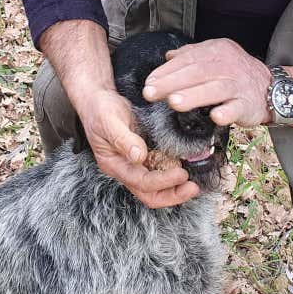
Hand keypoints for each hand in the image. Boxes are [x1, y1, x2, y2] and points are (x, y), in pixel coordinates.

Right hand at [77, 89, 200, 208]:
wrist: (98, 98)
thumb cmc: (100, 109)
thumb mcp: (109, 120)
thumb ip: (123, 139)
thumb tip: (139, 156)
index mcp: (114, 165)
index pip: (140, 182)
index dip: (162, 181)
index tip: (181, 173)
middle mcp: (125, 169)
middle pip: (149, 194)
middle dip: (172, 195)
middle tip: (193, 188)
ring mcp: (135, 164)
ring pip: (156, 187)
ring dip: (175, 188)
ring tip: (194, 183)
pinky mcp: (144, 156)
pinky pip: (160, 171)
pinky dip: (174, 174)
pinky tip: (188, 167)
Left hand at [142, 38, 271, 126]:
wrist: (271, 87)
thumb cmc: (236, 74)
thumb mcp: (216, 57)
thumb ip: (191, 55)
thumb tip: (167, 57)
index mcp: (217, 51)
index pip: (188, 58)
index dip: (167, 70)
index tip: (149, 82)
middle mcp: (227, 65)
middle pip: (197, 72)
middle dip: (172, 82)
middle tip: (150, 92)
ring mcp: (239, 85)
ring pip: (215, 89)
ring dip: (194, 96)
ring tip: (173, 102)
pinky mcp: (248, 104)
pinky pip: (237, 108)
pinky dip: (227, 112)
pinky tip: (215, 117)